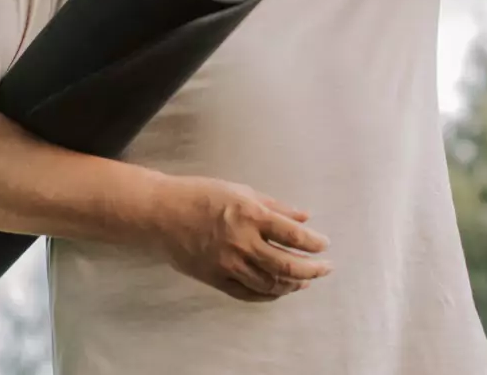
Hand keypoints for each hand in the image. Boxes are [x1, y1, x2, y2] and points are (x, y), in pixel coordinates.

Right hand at [148, 175, 331, 301]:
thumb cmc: (200, 195)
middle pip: (287, 266)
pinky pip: (248, 294)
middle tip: (325, 268)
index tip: (324, 245)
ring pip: (270, 284)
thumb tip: (305, 217)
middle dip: (312, 270)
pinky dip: (267, 295)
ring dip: (292, 285)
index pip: (294, 236)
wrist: (161, 213)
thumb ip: (275, 206)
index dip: (315, 244)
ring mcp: (229, 264)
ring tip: (304, 280)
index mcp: (251, 215)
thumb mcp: (241, 191)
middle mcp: (243, 242)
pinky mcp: (216, 278)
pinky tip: (277, 290)